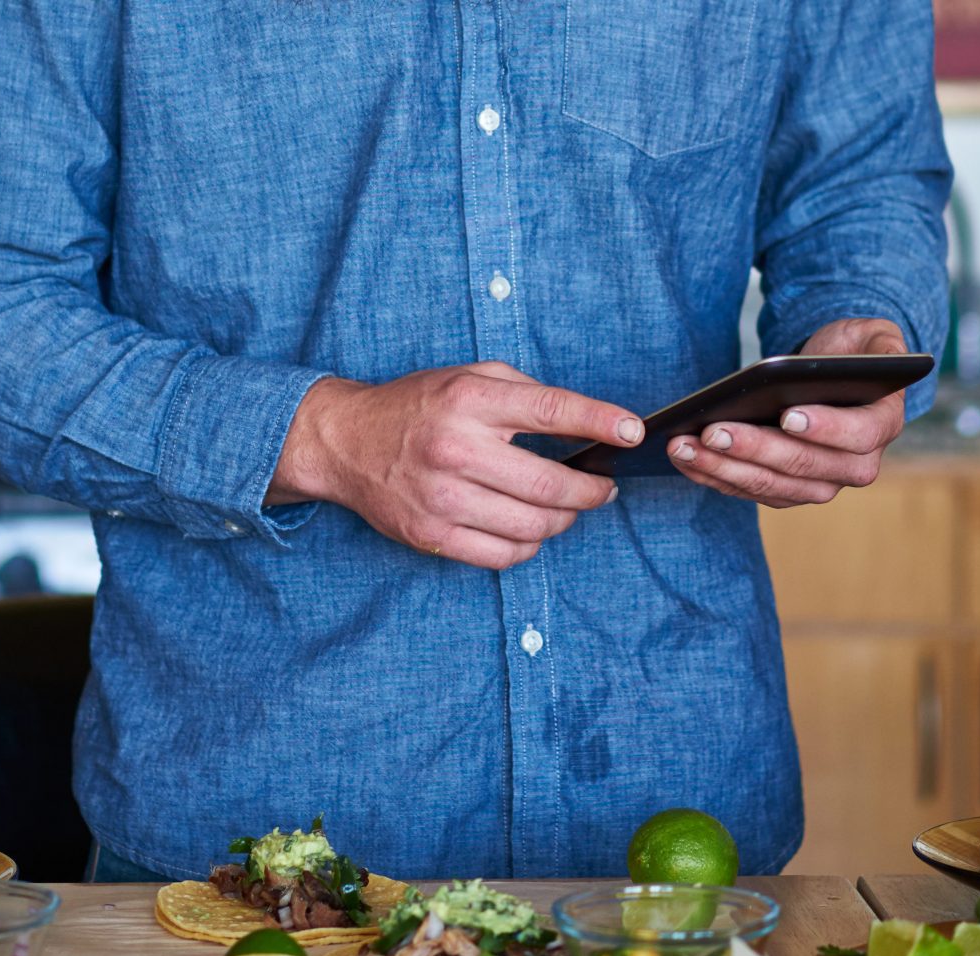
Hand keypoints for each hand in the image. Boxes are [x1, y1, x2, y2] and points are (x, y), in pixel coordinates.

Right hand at [270, 362, 639, 568]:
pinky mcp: (432, 535)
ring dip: (565, 520)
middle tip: (604, 488)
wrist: (346, 442)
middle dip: (592, 491)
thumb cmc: (418, 406)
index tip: (632, 432)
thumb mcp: (469, 378)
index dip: (600, 422)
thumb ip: (525, 394)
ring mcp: (442, 498)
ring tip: (569, 508)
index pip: (552, 411)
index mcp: (469, 402)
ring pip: (533, 526)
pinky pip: (504, 554)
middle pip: (551, 484)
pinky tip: (533, 529)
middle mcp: (455, 450)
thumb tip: (588, 422)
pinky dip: (530, 545)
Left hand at [668, 318, 908, 506]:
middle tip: (713, 431)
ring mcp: (820, 484)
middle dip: (754, 448)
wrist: (829, 378)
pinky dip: (714, 476)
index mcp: (883, 425)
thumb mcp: (873, 336)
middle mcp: (856, 466)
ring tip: (684, 446)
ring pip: (770, 484)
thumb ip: (883, 346)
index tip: (788, 415)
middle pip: (803, 465)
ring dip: (723, 468)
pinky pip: (749, 490)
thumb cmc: (848, 353)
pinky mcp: (787, 491)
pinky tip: (684, 458)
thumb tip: (881, 358)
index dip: (825, 428)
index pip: (859, 435)